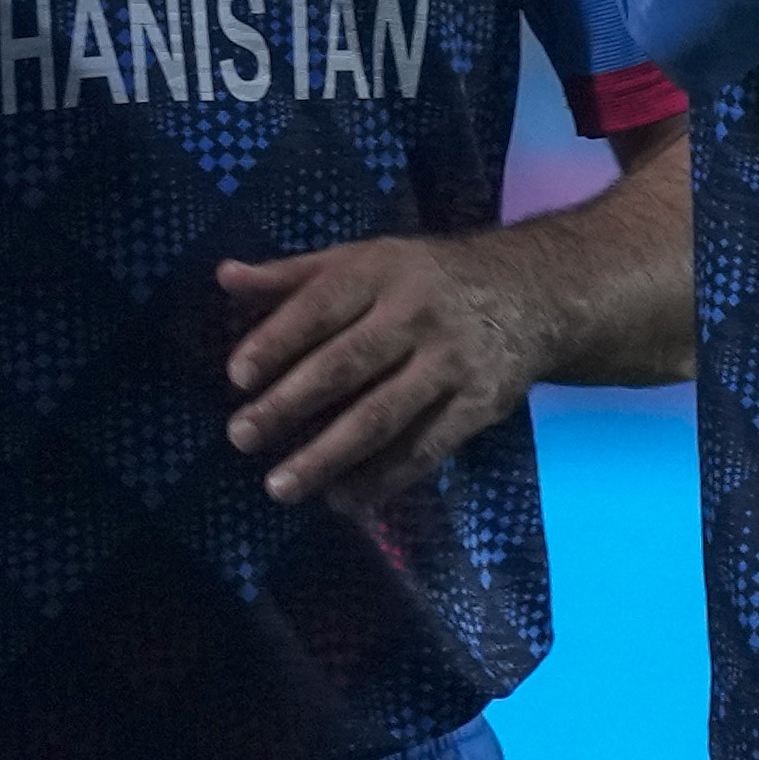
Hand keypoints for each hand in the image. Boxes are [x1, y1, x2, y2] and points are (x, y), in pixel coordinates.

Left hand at [214, 231, 548, 502]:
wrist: (533, 293)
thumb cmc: (426, 278)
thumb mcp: (365, 259)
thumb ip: (296, 275)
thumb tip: (225, 277)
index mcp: (382, 271)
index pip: (321, 306)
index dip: (277, 340)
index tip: (236, 376)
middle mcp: (418, 315)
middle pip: (346, 364)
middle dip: (289, 404)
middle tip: (241, 438)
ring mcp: (451, 363)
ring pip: (382, 416)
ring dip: (328, 456)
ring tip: (280, 487)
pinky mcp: (478, 405)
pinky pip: (424, 448)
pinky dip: (382, 480)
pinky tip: (343, 500)